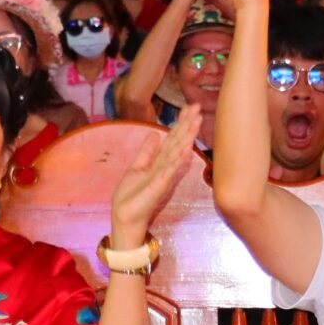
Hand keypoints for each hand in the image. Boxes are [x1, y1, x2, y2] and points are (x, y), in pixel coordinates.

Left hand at [110, 105, 202, 245]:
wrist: (125, 217)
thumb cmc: (131, 196)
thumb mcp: (136, 168)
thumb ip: (146, 152)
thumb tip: (154, 134)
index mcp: (159, 162)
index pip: (172, 139)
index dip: (180, 123)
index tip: (189, 107)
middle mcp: (165, 167)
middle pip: (178, 142)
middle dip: (187, 125)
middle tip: (198, 108)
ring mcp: (163, 177)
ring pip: (177, 153)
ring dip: (186, 137)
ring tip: (196, 121)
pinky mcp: (158, 187)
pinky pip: (169, 171)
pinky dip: (177, 160)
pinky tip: (185, 148)